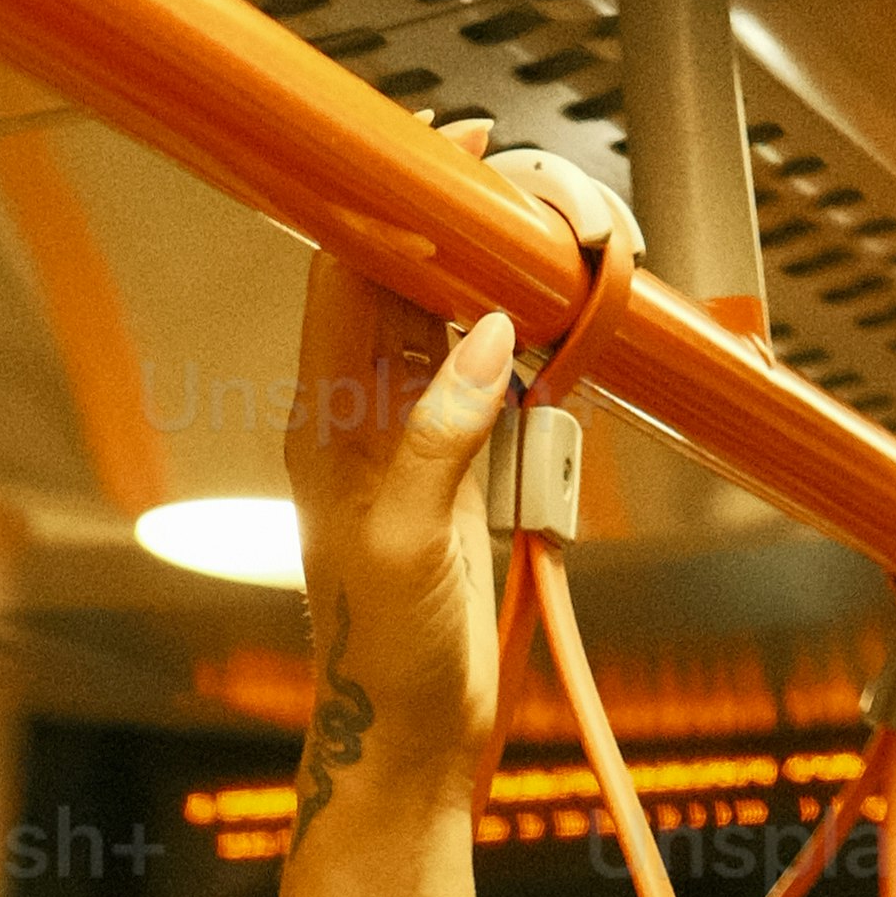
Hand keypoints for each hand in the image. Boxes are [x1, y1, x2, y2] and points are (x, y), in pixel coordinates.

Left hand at [276, 140, 628, 813]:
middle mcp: (366, 413)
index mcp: (326, 419)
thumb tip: (486, 336)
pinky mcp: (468, 466)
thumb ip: (440, 437)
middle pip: (412, 277)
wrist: (415, 744)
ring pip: (463, 318)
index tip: (456, 152)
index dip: (395, 200)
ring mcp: (421, 436)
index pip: (346, 270)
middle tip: (540, 201)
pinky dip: (536, 346)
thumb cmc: (386, 661)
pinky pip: (503, 377)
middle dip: (471, 228)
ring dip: (512, 280)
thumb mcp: (404, 545)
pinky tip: (569, 326)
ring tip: (566, 251)